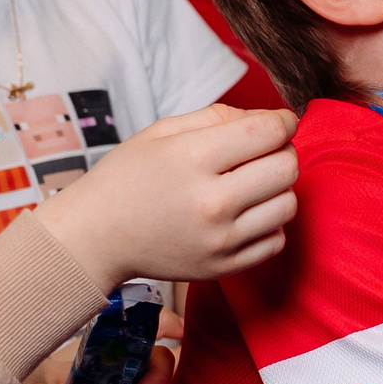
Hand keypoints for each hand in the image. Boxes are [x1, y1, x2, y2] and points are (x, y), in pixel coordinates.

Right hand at [38, 104, 299, 285]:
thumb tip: (272, 119)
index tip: (280, 122)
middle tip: (261, 153)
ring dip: (278, 189)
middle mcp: (210, 201)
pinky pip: (276, 240)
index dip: (284, 121)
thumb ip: (219, 116)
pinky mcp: (223, 267)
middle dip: (282, 152)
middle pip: (287, 167)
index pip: (269, 132)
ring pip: (288, 205)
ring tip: (251, 184)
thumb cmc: (127, 178)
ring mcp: (219, 240)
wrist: (94, 238)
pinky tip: (245, 215)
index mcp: (192, 158)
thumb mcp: (161, 132)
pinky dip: (269, 224)